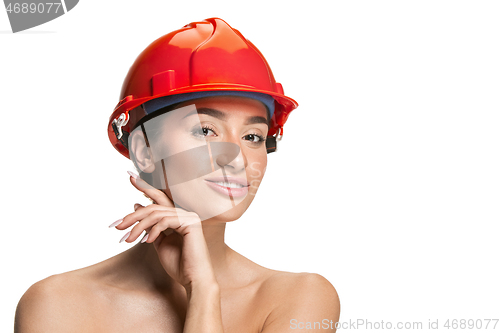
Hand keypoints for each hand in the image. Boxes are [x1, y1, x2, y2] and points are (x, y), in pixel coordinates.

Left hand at [113, 172, 216, 289]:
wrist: (193, 279)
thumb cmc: (178, 264)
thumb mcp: (158, 243)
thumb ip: (150, 226)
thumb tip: (137, 206)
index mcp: (178, 217)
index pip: (160, 198)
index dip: (145, 186)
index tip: (130, 177)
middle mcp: (185, 213)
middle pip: (154, 206)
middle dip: (133, 215)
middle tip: (118, 226)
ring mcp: (189, 216)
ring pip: (156, 213)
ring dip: (138, 226)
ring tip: (128, 239)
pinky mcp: (191, 223)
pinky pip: (165, 221)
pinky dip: (152, 231)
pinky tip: (146, 241)